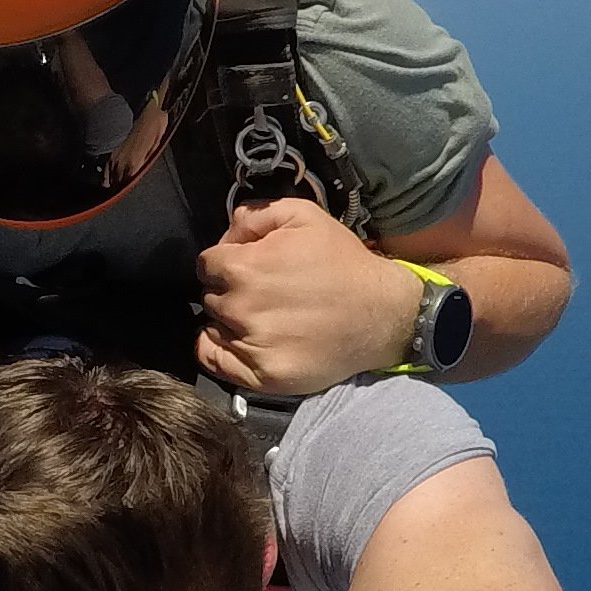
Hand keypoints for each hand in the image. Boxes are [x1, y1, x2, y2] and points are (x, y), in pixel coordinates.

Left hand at [195, 196, 420, 396]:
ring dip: (228, 319)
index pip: (207, 264)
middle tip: (262, 290)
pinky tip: (240, 340)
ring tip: (262, 315)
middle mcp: (241, 308)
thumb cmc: (344, 262)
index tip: (246, 265)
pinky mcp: (263, 377)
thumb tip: (227, 233)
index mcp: (244, 267)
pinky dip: (220, 350)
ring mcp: (252, 346)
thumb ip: (254, 214)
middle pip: (210, 296)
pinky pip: (216, 362)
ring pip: (213, 326)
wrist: (383, 314)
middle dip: (229, 289)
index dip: (226, 261)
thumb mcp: (304, 215)